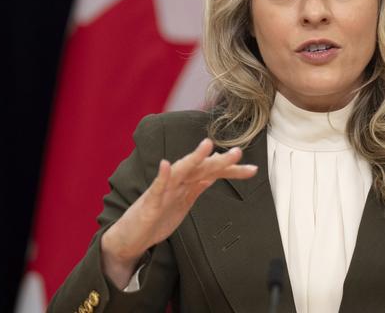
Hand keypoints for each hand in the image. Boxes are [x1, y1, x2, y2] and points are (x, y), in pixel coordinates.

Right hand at [101, 138, 256, 287]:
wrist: (131, 237)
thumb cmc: (157, 217)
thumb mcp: (184, 202)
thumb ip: (198, 186)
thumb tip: (215, 174)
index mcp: (188, 184)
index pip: (214, 172)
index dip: (233, 171)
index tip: (252, 170)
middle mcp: (177, 182)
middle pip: (202, 168)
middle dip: (221, 161)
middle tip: (238, 153)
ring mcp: (163, 190)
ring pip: (181, 171)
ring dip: (193, 158)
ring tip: (206, 145)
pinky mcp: (149, 202)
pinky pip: (156, 187)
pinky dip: (162, 176)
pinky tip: (165, 165)